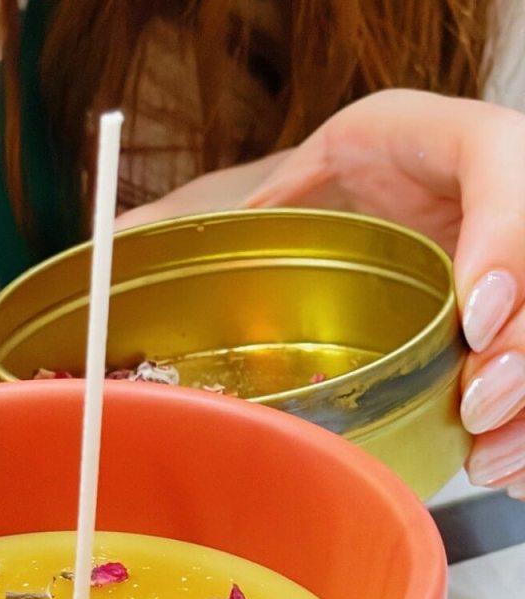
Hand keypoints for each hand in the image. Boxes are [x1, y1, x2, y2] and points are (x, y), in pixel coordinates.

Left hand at [242, 89, 524, 498]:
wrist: (387, 170)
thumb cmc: (340, 169)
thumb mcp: (287, 169)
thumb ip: (220, 204)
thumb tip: (115, 242)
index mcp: (455, 141)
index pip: (508, 177)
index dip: (505, 249)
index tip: (467, 315)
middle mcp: (503, 196)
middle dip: (524, 348)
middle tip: (476, 404)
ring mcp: (520, 252)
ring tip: (488, 455)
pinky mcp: (517, 301)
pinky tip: (499, 457)